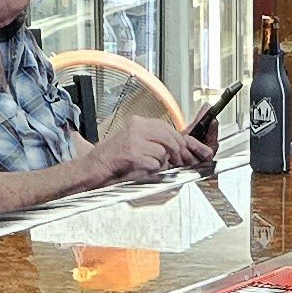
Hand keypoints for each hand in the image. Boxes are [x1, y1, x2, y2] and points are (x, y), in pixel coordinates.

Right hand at [95, 113, 213, 178]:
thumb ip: (154, 142)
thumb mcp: (134, 143)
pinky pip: (155, 162)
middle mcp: (137, 128)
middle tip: (184, 162)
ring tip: (153, 165)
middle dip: (180, 152)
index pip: (169, 128)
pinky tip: (143, 168)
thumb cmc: (113, 158)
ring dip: (163, 162)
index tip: (198, 150)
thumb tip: (178, 149)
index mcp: (139, 123)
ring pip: (164, 150)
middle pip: (171, 137)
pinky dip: (153, 169)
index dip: (186, 140)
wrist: (93, 166)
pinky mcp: (132, 153)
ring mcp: (134, 140)